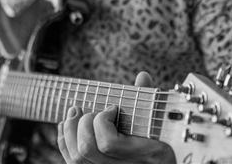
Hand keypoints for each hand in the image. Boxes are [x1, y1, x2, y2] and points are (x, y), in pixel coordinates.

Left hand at [58, 72, 175, 163]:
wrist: (167, 159)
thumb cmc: (164, 136)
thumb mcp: (161, 118)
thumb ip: (149, 99)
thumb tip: (142, 76)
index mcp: (144, 154)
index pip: (108, 143)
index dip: (103, 120)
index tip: (112, 108)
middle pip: (87, 149)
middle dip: (83, 123)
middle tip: (89, 111)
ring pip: (76, 159)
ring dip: (70, 131)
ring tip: (74, 112)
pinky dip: (64, 142)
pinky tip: (66, 125)